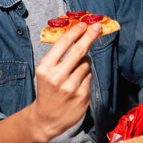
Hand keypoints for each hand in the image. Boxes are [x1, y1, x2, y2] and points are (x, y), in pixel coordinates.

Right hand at [31, 21, 101, 141]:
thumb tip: (78, 36)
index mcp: (45, 68)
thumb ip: (58, 56)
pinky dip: (86, 75)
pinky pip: (89, 76)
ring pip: (86, 64)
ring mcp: (71, 87)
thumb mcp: (45, 72)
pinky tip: (77, 83)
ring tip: (74, 71)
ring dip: (84, 62)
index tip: (84, 24)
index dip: (76, 31)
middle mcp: (58, 77)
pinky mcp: (82, 96)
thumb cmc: (47, 90)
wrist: (46, 118)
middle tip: (97, 27)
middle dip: (90, 36)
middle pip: (79, 50)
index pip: (63, 44)